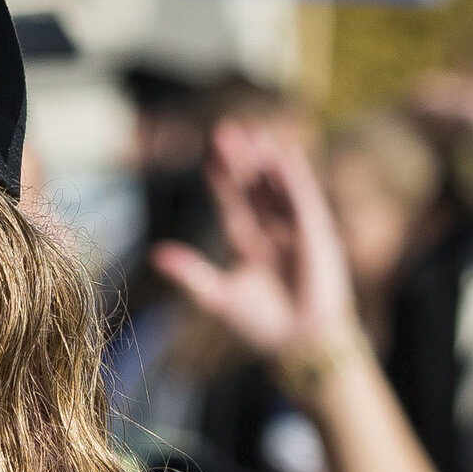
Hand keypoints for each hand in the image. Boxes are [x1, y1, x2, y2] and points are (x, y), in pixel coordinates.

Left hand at [153, 123, 360, 388]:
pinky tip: (284, 153)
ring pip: (277, 188)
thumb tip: (155, 254)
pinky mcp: (317, 233)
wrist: (300, 342)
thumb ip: (190, 273)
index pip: (232, 205)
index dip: (221, 181)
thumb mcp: (219, 296)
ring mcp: (295, 230)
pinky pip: (304, 198)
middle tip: (226, 130)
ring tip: (255, 132)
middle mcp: (271, 233)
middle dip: (241, 161)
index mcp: (248, 245)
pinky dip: (294, 176)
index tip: (208, 156)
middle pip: (253, 188)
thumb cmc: (262, 324)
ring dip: (267, 160)